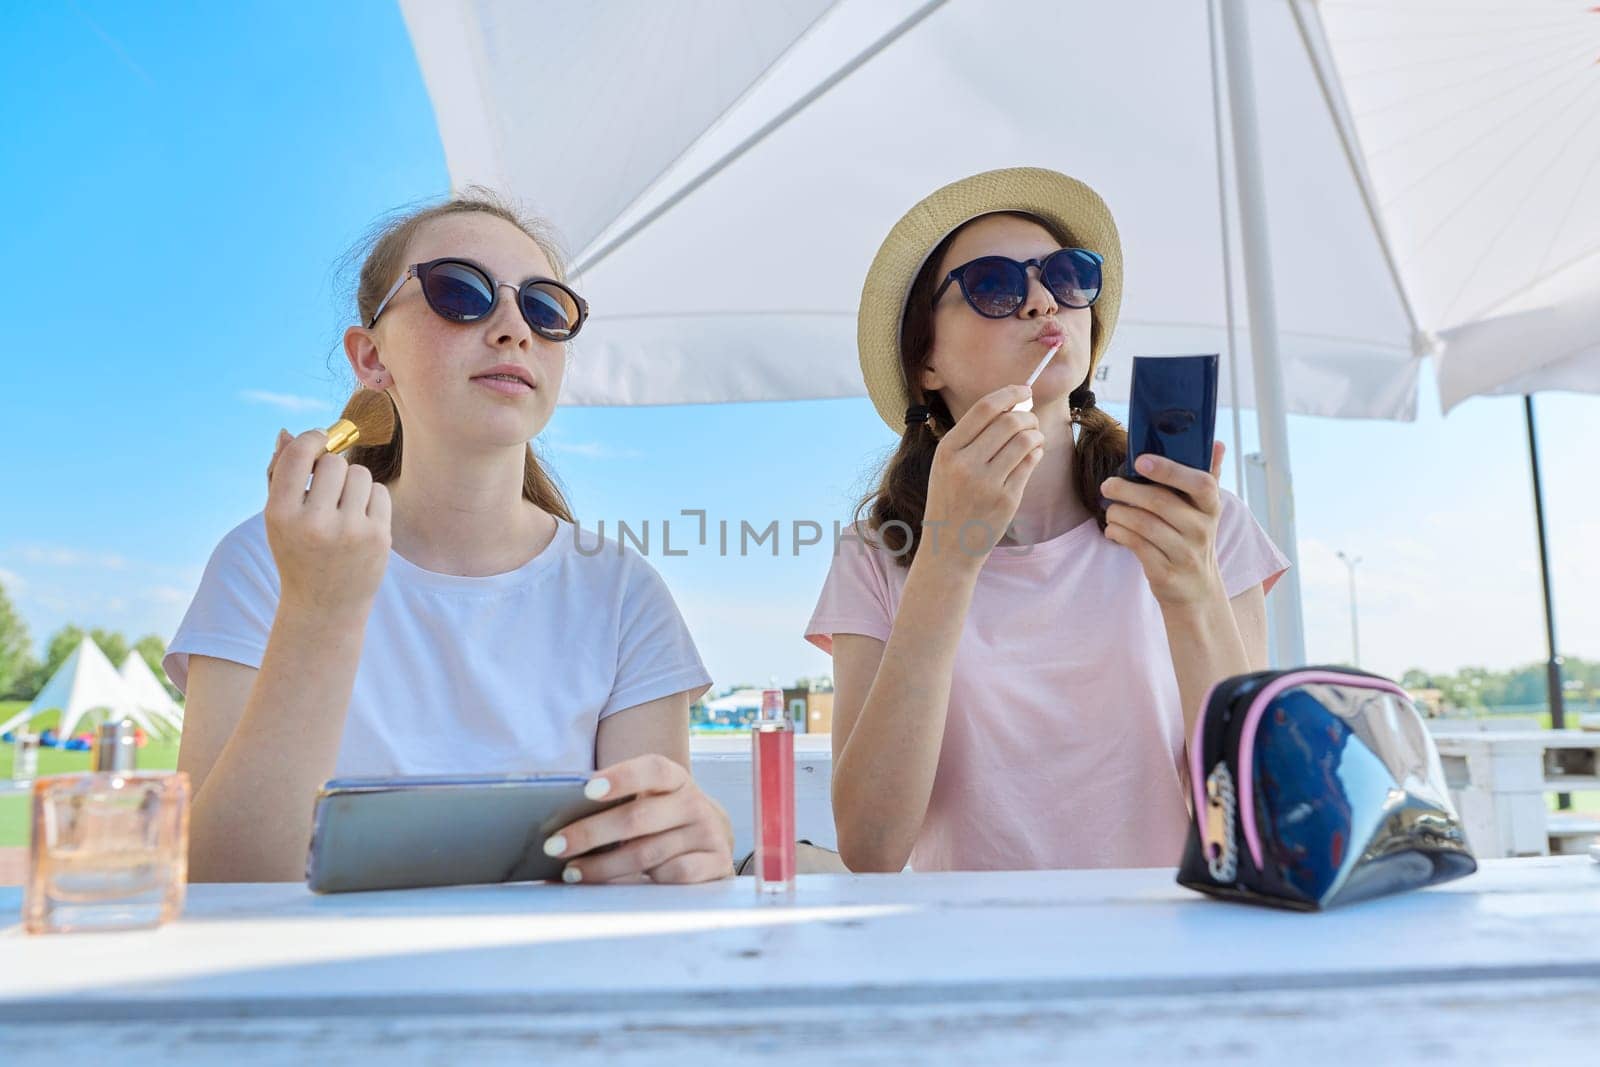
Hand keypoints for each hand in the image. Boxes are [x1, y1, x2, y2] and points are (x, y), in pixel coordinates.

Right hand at [264, 429, 391, 612]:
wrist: (325, 604)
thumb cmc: (298, 551)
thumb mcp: (278, 518)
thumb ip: (279, 474)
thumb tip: (287, 432)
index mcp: (281, 515)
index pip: (298, 456)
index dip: (312, 439)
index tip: (319, 439)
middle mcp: (314, 523)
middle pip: (333, 462)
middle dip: (332, 468)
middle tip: (327, 489)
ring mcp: (349, 531)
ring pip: (360, 473)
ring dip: (353, 482)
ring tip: (343, 506)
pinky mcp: (377, 537)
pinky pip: (380, 491)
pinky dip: (371, 499)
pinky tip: (359, 520)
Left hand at [543, 754, 733, 883]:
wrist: (710, 837)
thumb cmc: (662, 818)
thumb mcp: (649, 800)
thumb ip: (617, 803)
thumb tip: (562, 822)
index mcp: (675, 778)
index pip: (651, 769)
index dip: (621, 777)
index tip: (587, 790)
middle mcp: (694, 803)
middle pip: (638, 817)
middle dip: (591, 833)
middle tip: (555, 846)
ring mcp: (708, 834)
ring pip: (647, 853)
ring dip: (604, 866)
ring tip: (573, 872)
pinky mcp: (717, 864)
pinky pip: (673, 877)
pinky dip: (641, 883)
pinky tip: (618, 887)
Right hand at [922, 384, 1044, 564]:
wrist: (949, 547)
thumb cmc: (950, 500)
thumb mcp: (946, 465)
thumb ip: (971, 437)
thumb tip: (1010, 405)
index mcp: (947, 450)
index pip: (985, 408)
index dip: (1010, 393)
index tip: (1024, 390)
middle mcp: (965, 464)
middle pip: (1009, 421)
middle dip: (1027, 416)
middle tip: (1030, 421)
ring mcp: (987, 483)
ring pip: (1025, 440)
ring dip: (1035, 434)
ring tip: (1034, 438)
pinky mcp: (1006, 500)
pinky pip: (1030, 464)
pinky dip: (1036, 454)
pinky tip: (1033, 455)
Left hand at [1100, 441, 1227, 607]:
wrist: (1197, 590)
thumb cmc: (1193, 539)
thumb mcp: (1205, 510)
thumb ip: (1208, 476)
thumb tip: (1217, 444)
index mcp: (1211, 507)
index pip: (1201, 483)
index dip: (1170, 470)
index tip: (1141, 461)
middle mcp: (1202, 530)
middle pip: (1160, 502)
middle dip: (1127, 490)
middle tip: (1108, 485)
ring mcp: (1185, 554)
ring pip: (1143, 524)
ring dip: (1118, 513)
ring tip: (1110, 509)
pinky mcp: (1166, 573)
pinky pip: (1136, 546)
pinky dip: (1118, 533)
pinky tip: (1113, 529)